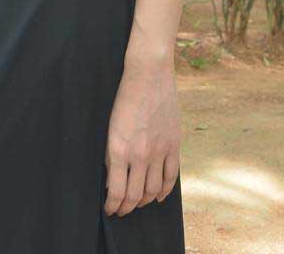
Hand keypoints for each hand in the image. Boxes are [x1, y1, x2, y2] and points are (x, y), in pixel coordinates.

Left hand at [103, 57, 180, 216]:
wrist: (147, 74)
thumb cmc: (123, 96)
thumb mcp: (110, 126)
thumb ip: (112, 154)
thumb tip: (111, 179)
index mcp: (119, 149)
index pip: (117, 192)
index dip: (113, 205)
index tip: (110, 209)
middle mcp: (140, 155)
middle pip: (135, 196)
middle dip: (126, 208)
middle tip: (121, 211)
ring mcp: (159, 151)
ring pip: (153, 190)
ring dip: (144, 202)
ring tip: (137, 204)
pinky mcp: (173, 144)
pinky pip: (171, 176)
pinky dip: (164, 190)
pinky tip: (158, 196)